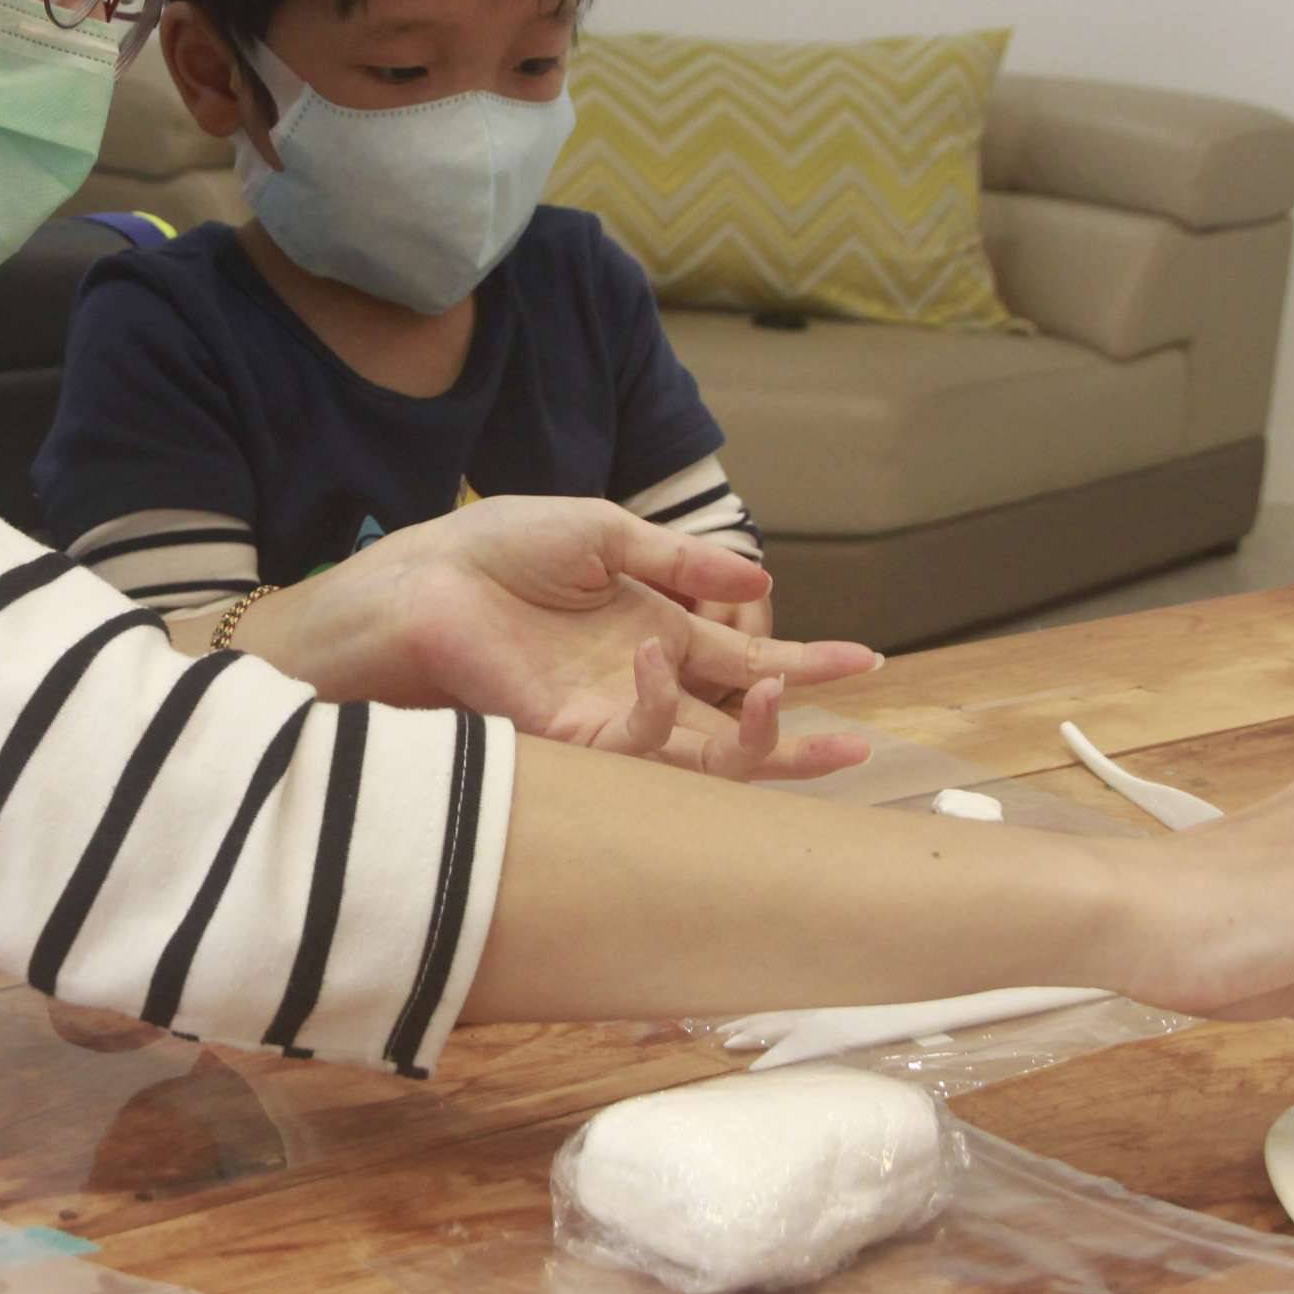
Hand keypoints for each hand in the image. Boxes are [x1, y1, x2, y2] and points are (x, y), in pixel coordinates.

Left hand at [238, 498, 881, 779]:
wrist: (426, 576)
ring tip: (785, 696)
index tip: (867, 665)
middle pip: (739, 732)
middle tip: (860, 749)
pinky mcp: (573, 734)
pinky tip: (658, 654)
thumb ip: (681, 559)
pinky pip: (638, 741)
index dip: (808, 665)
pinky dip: (660, 702)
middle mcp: (645, 683)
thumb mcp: (605, 533)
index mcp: (658, 631)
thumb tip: (761, 582)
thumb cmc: (500, 547)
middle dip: (801, 742)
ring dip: (755, 740)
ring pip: (704, 761)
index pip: (746, 662)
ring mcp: (612, 714)